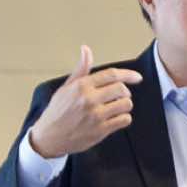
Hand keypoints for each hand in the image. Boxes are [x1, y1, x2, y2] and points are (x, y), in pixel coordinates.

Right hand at [26, 45, 141, 158]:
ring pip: (125, 104)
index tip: (137, 77)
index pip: (111, 75)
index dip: (128, 74)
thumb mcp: (66, 87)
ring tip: (116, 107)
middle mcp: (89, 99)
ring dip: (125, 105)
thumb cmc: (57, 112)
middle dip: (125, 91)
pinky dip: (124, 118)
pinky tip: (116, 118)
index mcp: (81, 86)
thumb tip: (86, 50)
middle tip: (120, 95)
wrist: (49, 137)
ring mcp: (95, 116)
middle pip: (121, 89)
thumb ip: (81, 69)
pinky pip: (124, 120)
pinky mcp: (100, 131)